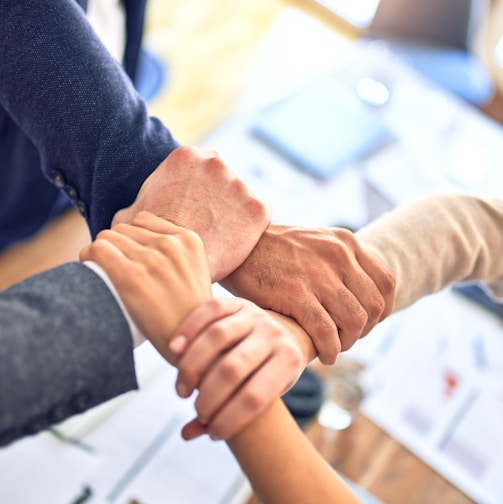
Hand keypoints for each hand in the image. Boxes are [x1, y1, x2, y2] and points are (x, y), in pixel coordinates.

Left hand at [80, 211, 211, 362]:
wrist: (193, 344)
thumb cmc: (190, 315)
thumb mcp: (195, 273)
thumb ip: (175, 254)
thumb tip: (140, 247)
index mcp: (189, 240)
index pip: (144, 220)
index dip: (133, 238)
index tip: (130, 256)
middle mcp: (171, 244)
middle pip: (124, 229)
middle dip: (116, 246)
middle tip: (115, 269)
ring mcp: (151, 259)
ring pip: (107, 237)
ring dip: (101, 252)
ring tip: (104, 272)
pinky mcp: (131, 275)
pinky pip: (97, 250)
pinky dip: (88, 257)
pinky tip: (91, 271)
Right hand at [112, 145, 270, 281]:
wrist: (176, 266)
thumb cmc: (150, 242)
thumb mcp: (130, 217)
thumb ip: (136, 205)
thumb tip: (127, 213)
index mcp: (185, 156)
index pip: (201, 166)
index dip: (200, 188)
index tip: (196, 206)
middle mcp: (216, 163)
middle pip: (224, 177)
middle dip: (219, 196)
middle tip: (209, 221)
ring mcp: (240, 184)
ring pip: (242, 196)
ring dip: (236, 210)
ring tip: (221, 234)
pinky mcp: (258, 208)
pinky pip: (260, 214)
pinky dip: (252, 226)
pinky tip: (236, 240)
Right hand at [169, 297, 307, 440]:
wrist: (285, 333)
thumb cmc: (270, 372)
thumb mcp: (265, 394)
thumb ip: (230, 413)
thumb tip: (188, 433)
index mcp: (289, 361)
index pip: (255, 397)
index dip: (231, 420)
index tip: (215, 433)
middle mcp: (274, 334)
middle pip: (233, 368)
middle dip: (209, 396)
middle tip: (197, 409)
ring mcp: (256, 314)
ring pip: (217, 336)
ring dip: (192, 366)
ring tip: (182, 389)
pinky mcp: (237, 302)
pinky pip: (210, 310)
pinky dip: (188, 329)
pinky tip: (174, 350)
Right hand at [220, 224, 394, 364]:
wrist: (237, 243)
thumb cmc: (274, 249)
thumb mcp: (315, 242)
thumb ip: (338, 261)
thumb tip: (357, 293)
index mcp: (345, 243)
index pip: (386, 282)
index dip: (383, 309)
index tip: (367, 322)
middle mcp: (338, 255)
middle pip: (374, 305)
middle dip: (365, 329)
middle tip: (347, 337)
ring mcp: (318, 274)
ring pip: (355, 321)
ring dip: (348, 342)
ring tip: (334, 347)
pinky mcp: (295, 292)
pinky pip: (326, 331)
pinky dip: (330, 349)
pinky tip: (323, 355)